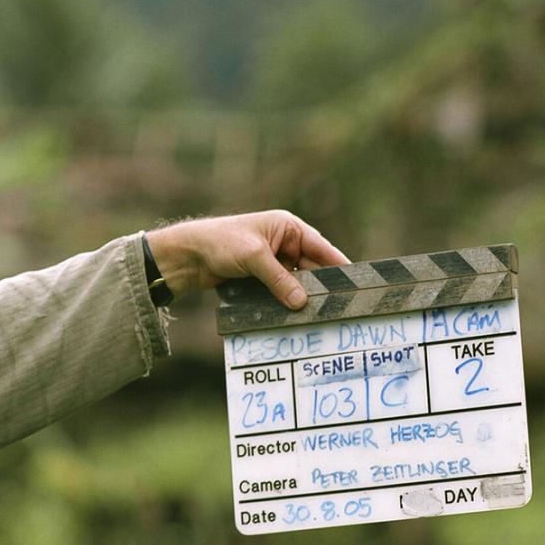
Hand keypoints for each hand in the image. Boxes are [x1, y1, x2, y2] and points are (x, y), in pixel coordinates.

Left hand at [147, 210, 347, 309]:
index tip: (356, 283)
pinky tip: (293, 317)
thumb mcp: (254, 258)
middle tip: (335, 309)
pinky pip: (279, 291)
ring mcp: (272, 262)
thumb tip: (302, 302)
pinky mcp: (260, 278)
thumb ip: (279, 280)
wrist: (187, 256)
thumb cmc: (220, 243)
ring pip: (295, 283)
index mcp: (287, 228)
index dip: (338, 266)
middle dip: (319, 288)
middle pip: (311, 269)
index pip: (321, 248)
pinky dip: (285, 302)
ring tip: (316, 316)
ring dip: (301, 298)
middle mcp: (283, 243)